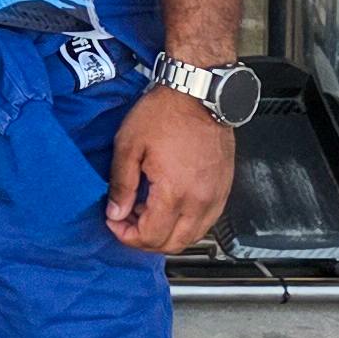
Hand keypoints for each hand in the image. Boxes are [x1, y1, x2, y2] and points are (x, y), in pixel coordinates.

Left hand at [104, 86, 235, 254]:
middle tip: (127, 222)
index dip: (127, 235)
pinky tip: (170, 207)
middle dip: (145, 240)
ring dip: (166, 234)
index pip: (151, 236)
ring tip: (146, 212)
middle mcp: (200, 200)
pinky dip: (186, 224)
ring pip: (192, 236)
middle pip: (173, 244)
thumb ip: (122, 184)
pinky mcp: (224, 189)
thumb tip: (116, 213)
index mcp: (174, 192)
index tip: (114, 222)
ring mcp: (216, 196)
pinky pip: (206, 221)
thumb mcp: (129, 145)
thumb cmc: (165, 113)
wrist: (199, 94)